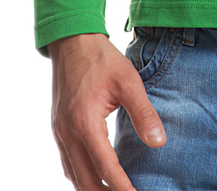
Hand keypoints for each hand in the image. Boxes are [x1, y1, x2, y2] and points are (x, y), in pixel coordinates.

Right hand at [49, 32, 166, 190]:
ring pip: (73, 176)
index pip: (106, 168)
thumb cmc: (102, 59)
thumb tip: (159, 143)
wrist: (73, 41)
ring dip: (92, 189)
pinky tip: (94, 179)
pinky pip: (67, 163)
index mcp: (85, 122)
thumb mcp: (129, 81)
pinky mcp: (57, 129)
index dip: (122, 188)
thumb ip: (143, 113)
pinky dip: (80, 177)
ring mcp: (59, 133)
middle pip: (85, 181)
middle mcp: (68, 133)